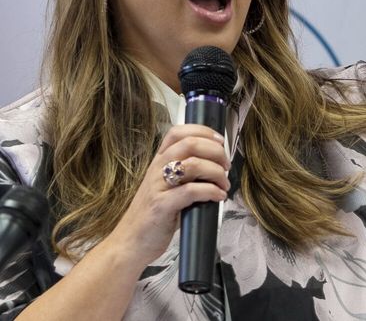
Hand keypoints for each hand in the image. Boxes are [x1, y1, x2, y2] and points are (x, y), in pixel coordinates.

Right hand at [104, 125, 229, 266]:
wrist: (129, 243)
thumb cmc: (153, 216)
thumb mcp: (167, 187)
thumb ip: (186, 174)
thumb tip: (216, 166)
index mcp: (159, 162)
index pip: (178, 132)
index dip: (202, 131)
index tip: (219, 140)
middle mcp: (157, 169)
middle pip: (190, 144)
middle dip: (216, 152)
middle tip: (226, 165)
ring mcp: (158, 186)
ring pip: (193, 164)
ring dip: (217, 172)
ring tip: (224, 184)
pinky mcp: (162, 205)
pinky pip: (192, 190)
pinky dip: (212, 191)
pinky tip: (218, 197)